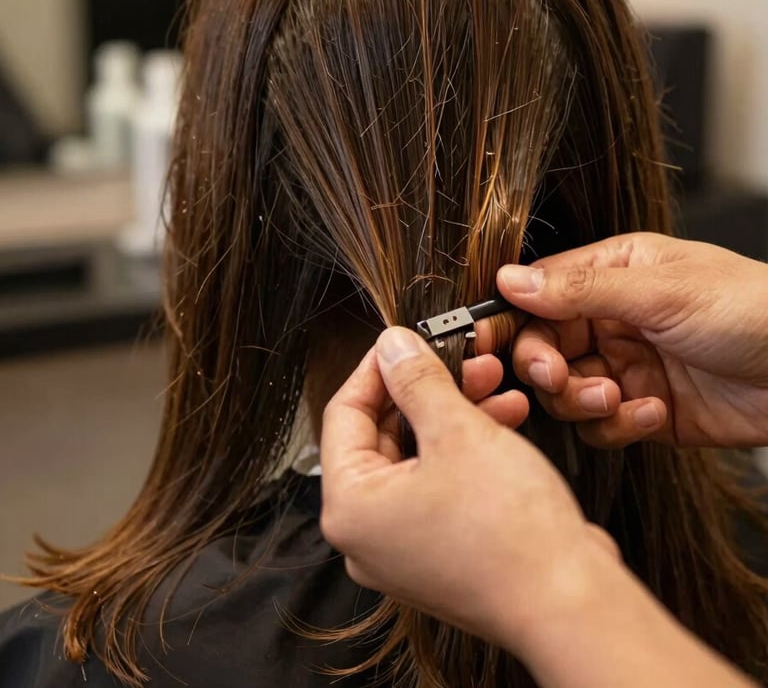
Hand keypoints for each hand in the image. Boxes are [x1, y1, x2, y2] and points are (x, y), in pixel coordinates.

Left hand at [320, 327, 618, 657]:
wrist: (571, 605)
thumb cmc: (511, 534)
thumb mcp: (457, 431)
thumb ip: (417, 380)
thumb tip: (392, 346)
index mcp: (351, 509)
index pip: (345, 414)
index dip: (378, 368)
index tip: (403, 340)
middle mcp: (368, 536)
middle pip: (383, 435)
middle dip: (428, 389)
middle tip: (460, 359)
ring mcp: (404, 549)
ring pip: (417, 457)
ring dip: (455, 414)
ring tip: (494, 385)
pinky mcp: (440, 554)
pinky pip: (440, 485)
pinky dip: (466, 450)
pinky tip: (504, 420)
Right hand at [478, 233, 767, 447]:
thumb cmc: (751, 309)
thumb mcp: (659, 291)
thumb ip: (578, 290)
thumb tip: (509, 280)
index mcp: (612, 274)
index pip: (539, 294)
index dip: (510, 319)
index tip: (484, 344)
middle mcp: (611, 320)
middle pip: (543, 347)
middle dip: (545, 367)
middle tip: (556, 376)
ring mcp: (627, 367)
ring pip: (566, 391)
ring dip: (582, 399)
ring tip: (618, 397)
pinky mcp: (644, 411)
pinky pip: (602, 426)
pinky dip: (617, 426)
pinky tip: (652, 414)